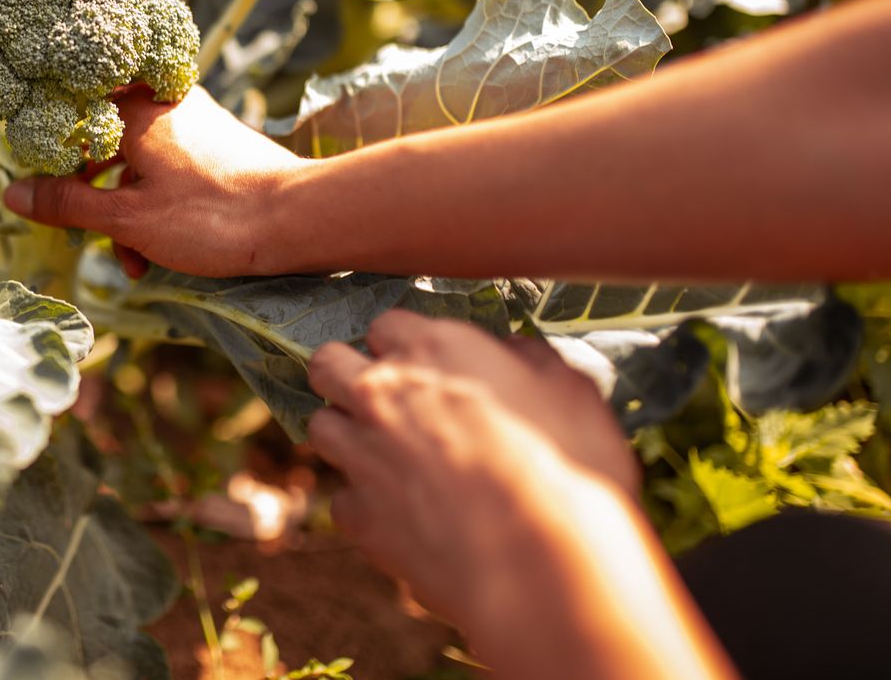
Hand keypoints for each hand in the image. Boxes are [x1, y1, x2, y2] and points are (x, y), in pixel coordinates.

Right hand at [3, 85, 305, 277]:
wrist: (298, 219)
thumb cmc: (212, 217)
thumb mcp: (127, 219)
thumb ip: (68, 204)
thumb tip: (12, 193)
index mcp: (134, 108)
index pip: (68, 119)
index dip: (49, 160)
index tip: (46, 198)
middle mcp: (162, 101)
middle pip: (99, 141)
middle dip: (90, 196)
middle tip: (88, 237)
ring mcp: (191, 119)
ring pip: (133, 160)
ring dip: (122, 211)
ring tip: (131, 261)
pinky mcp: (213, 142)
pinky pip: (164, 167)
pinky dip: (152, 204)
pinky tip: (157, 252)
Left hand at [305, 310, 639, 624]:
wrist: (542, 566)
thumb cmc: (569, 469)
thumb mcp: (569, 390)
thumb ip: (527, 360)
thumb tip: (511, 353)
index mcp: (432, 348)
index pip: (385, 323)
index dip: (404, 344)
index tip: (424, 365)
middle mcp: (382, 393)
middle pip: (327, 364)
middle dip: (345, 374)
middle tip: (380, 398)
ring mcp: (362, 455)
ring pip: (321, 427)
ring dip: (347, 434)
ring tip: (387, 455)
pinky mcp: (359, 515)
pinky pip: (344, 498)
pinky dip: (366, 504)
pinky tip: (402, 515)